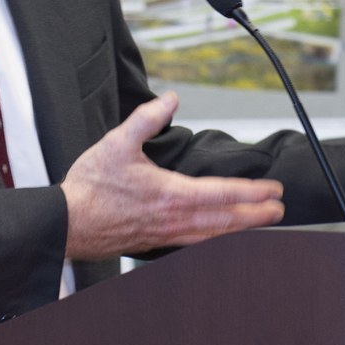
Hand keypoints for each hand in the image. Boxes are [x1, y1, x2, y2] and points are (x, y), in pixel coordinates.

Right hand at [62, 92, 285, 258]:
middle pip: (225, 219)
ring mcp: (166, 235)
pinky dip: (215, 240)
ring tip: (259, 224)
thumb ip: (146, 118)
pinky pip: (195, 244)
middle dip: (256, 214)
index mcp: (170, 194)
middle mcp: (173, 219)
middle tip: (278, 209)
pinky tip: (220, 237)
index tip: (273, 190)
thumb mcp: (117, 143)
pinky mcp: (155, 243)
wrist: (66, 224)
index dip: (252, 192)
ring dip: (240, 229)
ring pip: (213, 236)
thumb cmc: (89, 188)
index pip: (222, 194)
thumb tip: (169, 99)